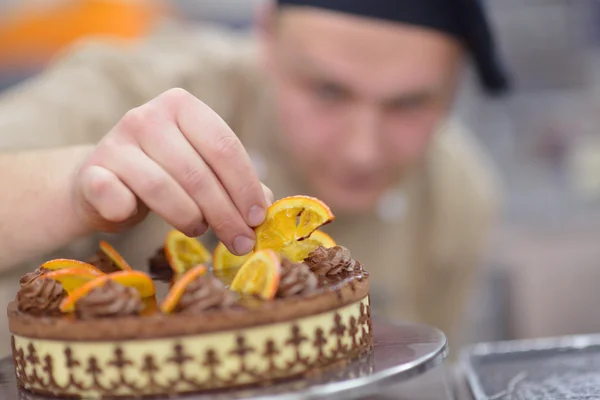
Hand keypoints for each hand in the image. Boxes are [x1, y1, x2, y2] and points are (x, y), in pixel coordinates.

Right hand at [73, 88, 273, 255]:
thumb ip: (234, 184)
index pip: (224, 146)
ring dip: (189, 218)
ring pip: (163, 188)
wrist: (101, 182)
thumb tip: (266, 208)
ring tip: (199, 230)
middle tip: (240, 243)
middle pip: (198, 172)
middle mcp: (147, 116)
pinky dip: (128, 211)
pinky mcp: (91, 171)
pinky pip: (115, 195)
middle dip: (225, 214)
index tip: (257, 220)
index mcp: (182, 106)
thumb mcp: (201, 170)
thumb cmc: (163, 174)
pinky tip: (136, 217)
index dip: (245, 187)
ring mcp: (116, 141)